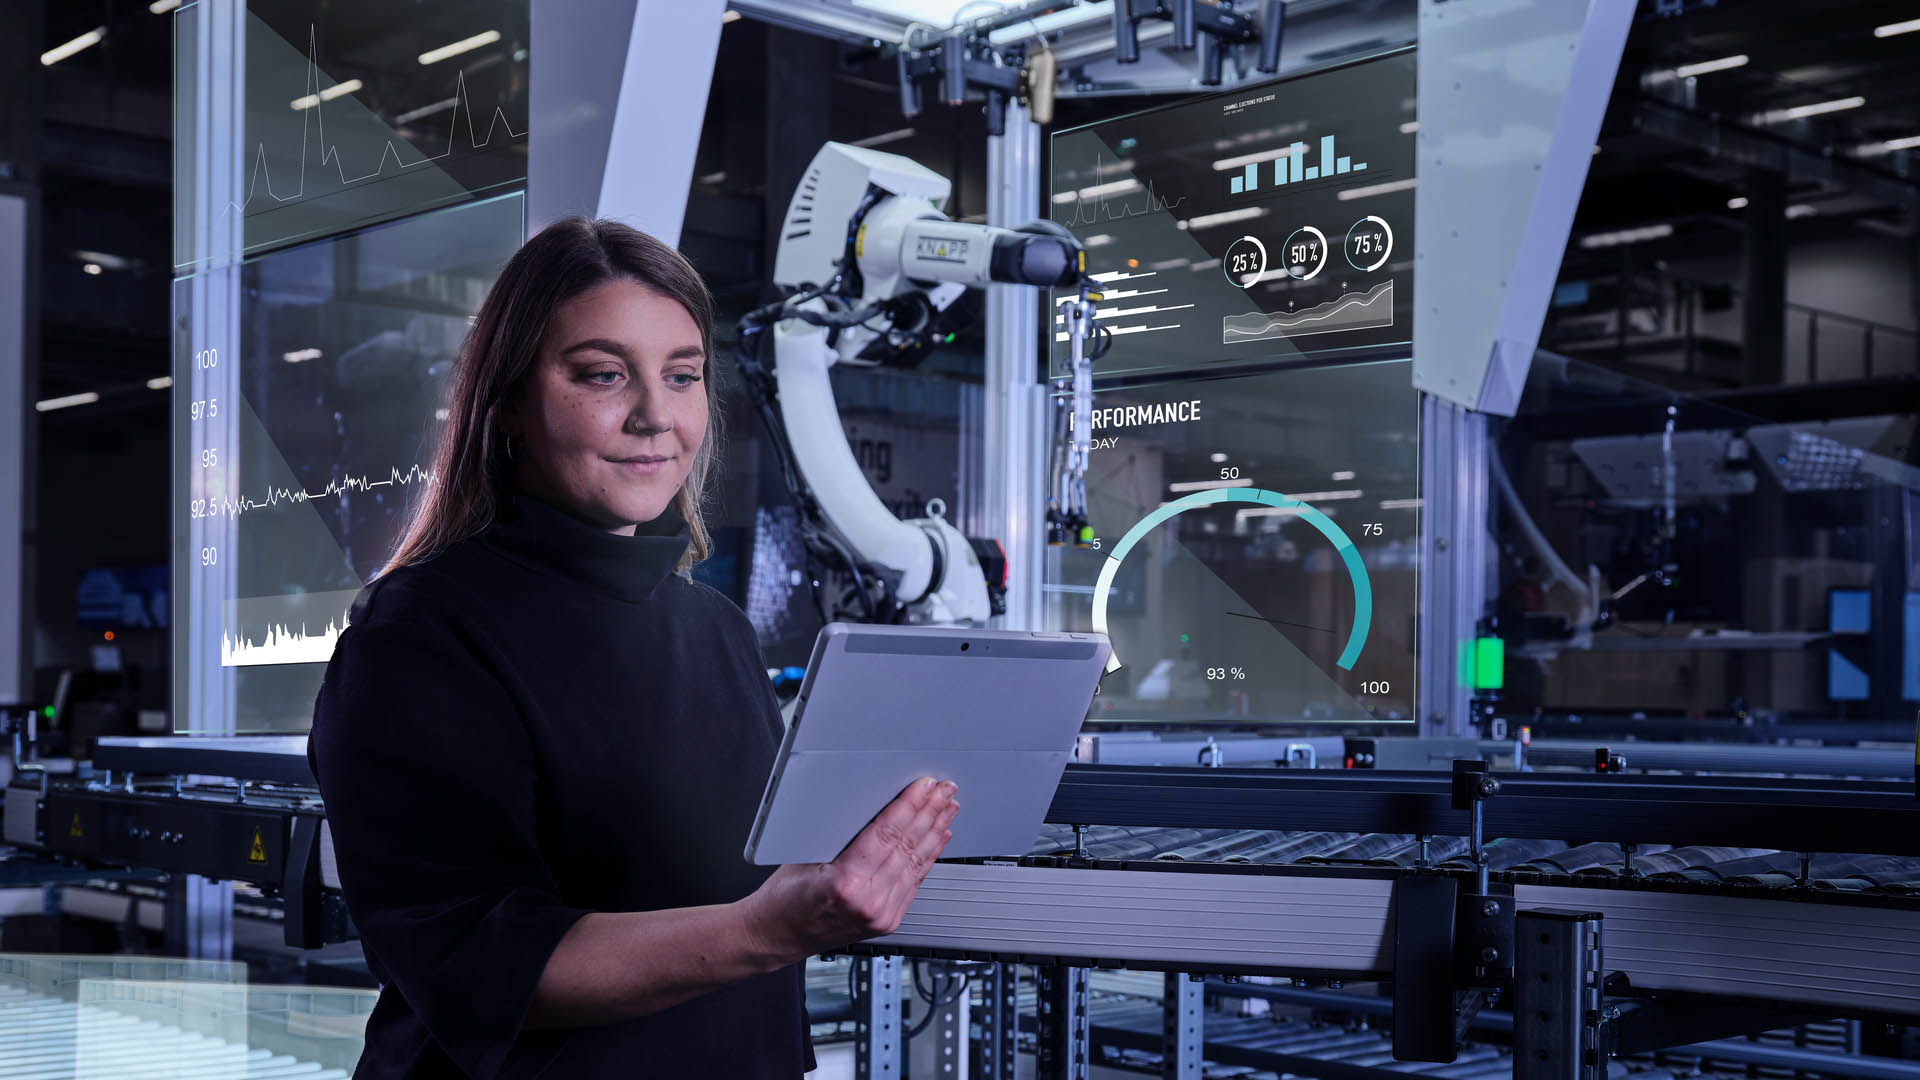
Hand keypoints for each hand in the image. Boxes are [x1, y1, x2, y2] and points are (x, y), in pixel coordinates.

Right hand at [740, 777, 958, 965]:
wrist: (777, 934)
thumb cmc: (784, 896)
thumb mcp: (806, 853)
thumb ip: (844, 833)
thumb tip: (876, 801)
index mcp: (846, 882)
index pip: (887, 834)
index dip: (910, 805)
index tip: (925, 786)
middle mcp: (868, 901)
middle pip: (907, 846)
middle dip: (929, 813)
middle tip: (945, 790)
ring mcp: (881, 915)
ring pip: (917, 864)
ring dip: (935, 831)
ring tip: (948, 809)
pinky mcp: (888, 921)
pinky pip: (914, 882)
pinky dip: (929, 857)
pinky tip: (938, 839)